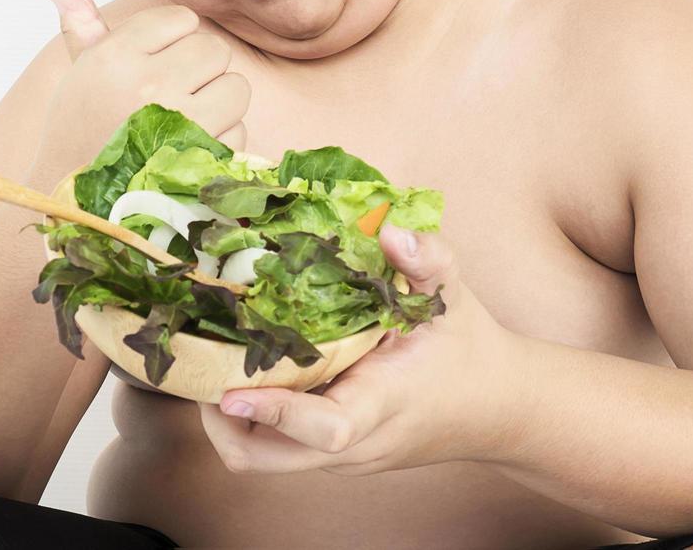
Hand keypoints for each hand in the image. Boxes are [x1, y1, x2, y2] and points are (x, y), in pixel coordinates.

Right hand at [33, 0, 250, 169]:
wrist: (78, 204)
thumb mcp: (79, 73)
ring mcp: (179, 123)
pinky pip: (238, 131)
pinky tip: (187, 149)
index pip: (182, 19)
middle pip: (215, 50)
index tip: (156, 62)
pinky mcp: (203, 158)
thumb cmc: (81, 129)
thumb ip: (80, 23)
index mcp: (115, 56)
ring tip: (185, 119)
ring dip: (219, 104)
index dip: (176, 40)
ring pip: (236, 88)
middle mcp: (148, 84)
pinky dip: (221, 141)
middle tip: (175, 92)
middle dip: (201, 70)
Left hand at [198, 222, 518, 474]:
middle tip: (195, 365)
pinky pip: (280, 447)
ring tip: (213, 359)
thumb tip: (389, 231)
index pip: (324, 428)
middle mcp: (354, 443)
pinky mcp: (336, 455)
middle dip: (220, 423)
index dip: (275, 411)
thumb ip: (427, 260)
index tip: (228, 392)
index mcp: (380, 404)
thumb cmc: (469, 351)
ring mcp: (342, 456)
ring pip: (265, 457)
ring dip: (231, 420)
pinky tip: (251, 367)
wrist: (497, 409)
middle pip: (266, 461)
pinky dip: (255, 417)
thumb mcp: (454, 296)